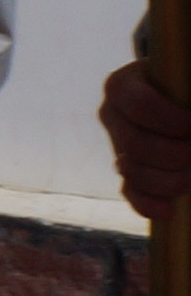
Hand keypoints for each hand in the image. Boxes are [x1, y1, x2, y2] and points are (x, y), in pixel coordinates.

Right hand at [111, 63, 190, 223]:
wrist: (181, 108)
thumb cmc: (186, 94)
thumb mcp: (185, 88)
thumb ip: (186, 100)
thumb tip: (189, 132)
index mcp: (123, 86)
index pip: (140, 105)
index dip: (172, 120)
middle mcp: (112, 115)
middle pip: (136, 143)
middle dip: (176, 154)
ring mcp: (118, 145)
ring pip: (132, 172)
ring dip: (171, 180)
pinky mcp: (127, 173)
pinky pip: (130, 193)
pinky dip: (147, 204)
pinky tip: (167, 210)